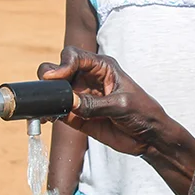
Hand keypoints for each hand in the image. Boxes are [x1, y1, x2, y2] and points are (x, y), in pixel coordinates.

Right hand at [37, 47, 168, 156]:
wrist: (149, 137)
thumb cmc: (143, 113)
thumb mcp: (121, 105)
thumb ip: (94, 104)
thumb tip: (68, 102)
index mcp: (102, 67)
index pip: (75, 56)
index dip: (62, 64)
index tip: (55, 77)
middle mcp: (88, 78)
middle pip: (60, 70)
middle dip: (50, 76)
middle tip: (46, 89)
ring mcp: (81, 96)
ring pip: (56, 91)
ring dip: (47, 97)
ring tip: (45, 107)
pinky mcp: (77, 115)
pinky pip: (59, 110)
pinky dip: (49, 113)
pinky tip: (47, 117)